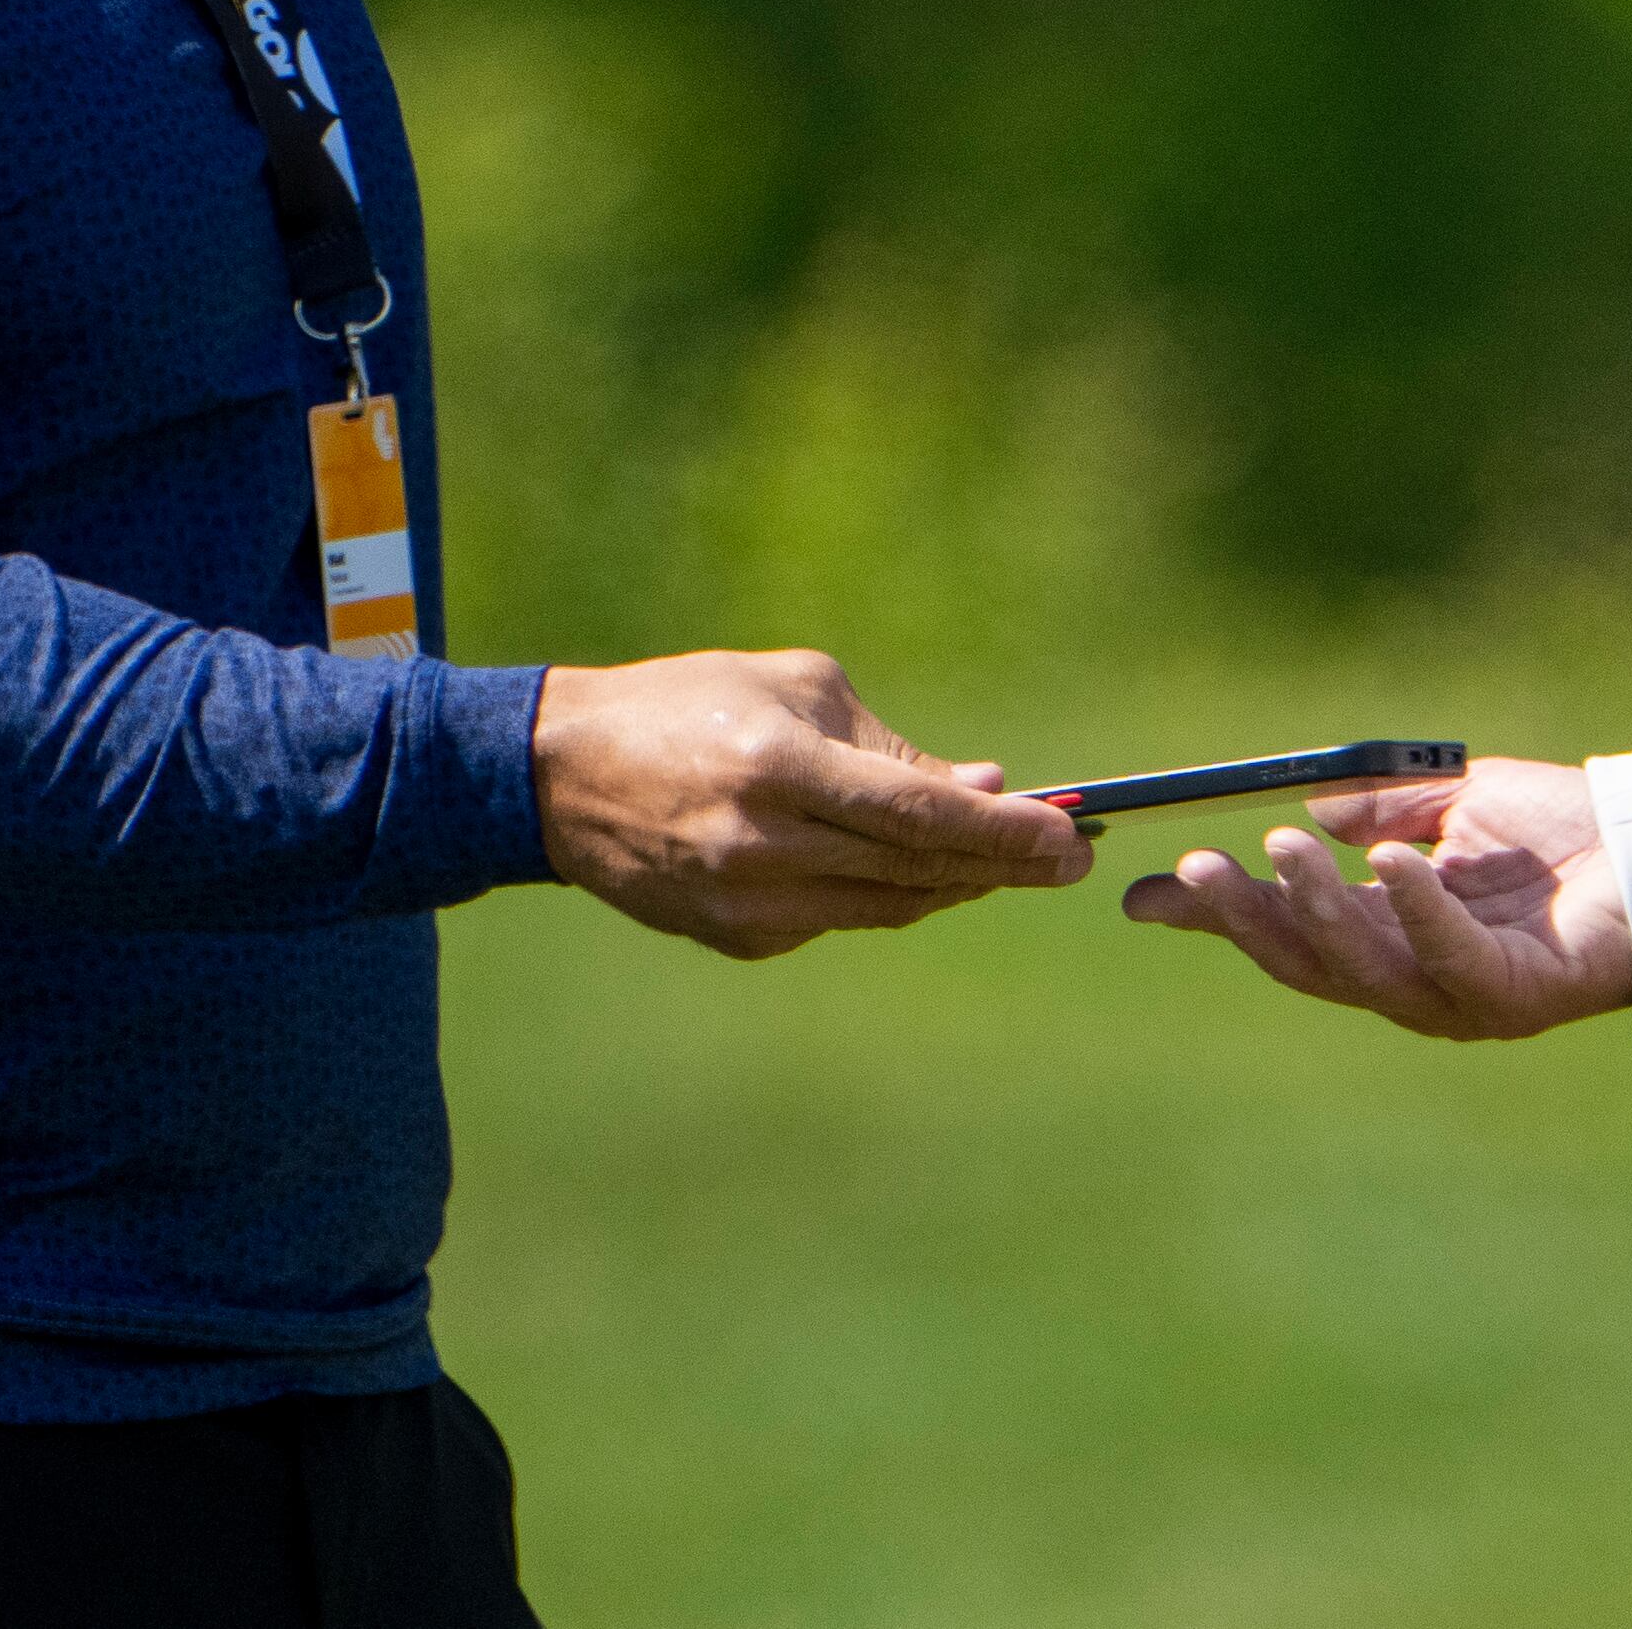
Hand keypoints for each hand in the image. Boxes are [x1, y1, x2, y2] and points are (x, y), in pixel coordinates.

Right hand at [532, 650, 1089, 959]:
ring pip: (887, 909)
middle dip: (1001, 866)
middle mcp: (763, 845)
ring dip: (956, 886)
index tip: (1068, 838)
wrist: (563, 775)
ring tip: (1008, 862)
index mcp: (779, 767)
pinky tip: (913, 870)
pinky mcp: (735, 940)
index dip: (1002, 831)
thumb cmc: (689, 705)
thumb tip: (984, 785)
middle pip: (915, 871)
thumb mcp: (795, 690)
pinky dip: (886, 896)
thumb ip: (890, 746)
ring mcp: (746, 904)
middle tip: (1068, 858)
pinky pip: (839, 921)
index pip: (918, 813)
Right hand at [1116, 753, 1631, 1038]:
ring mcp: (1461, 997)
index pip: (1285, 934)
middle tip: (1197, 866)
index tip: (1144, 894)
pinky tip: (1392, 862)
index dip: (1216, 916)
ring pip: (1361, 968)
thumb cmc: (1562, 830)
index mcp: (1390, 936)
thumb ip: (1378, 809)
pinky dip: (1415, 908)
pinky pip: (1448, 959)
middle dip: (1245, 917)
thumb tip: (1303, 811)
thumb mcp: (1448, 804)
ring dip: (1314, 909)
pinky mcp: (1513, 997)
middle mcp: (1415, 979)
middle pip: (1306, 962)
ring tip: (1279, 850)